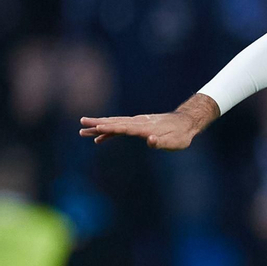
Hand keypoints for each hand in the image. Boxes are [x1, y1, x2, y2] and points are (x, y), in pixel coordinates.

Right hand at [79, 95, 217, 149]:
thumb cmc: (181, 135)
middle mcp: (139, 123)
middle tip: (81, 123)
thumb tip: (150, 141)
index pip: (125, 127)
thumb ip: (161, 142)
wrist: (185, 123)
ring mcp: (137, 123)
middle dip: (98, 123)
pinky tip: (98, 138)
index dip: (111, 128)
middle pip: (115, 122)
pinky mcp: (137, 126)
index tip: (97, 127)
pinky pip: (120, 128)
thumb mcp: (175, 142)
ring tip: (82, 130)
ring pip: (115, 123)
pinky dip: (109, 132)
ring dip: (99, 126)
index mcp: (145, 128)